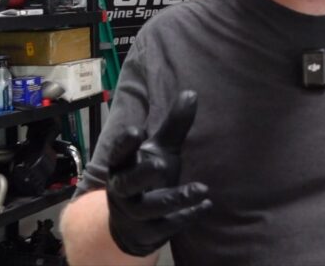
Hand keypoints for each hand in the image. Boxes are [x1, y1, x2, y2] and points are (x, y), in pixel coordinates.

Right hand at [106, 90, 211, 256]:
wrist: (131, 225)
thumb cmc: (147, 177)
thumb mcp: (159, 151)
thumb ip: (174, 125)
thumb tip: (191, 92)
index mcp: (122, 166)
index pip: (119, 154)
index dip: (124, 144)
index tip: (136, 130)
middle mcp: (123, 190)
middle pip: (128, 183)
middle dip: (142, 175)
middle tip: (160, 165)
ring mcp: (134, 213)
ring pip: (150, 208)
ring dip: (176, 198)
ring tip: (203, 189)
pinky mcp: (149, 232)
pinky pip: (167, 226)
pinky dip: (187, 216)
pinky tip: (206, 206)